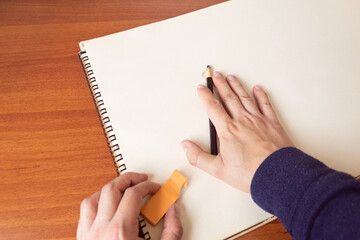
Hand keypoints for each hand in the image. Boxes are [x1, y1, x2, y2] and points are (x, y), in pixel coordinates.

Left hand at [77, 172, 182, 239]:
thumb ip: (173, 231)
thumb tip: (173, 210)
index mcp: (120, 232)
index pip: (133, 194)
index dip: (147, 186)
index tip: (155, 188)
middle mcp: (100, 229)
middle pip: (111, 189)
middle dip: (129, 178)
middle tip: (141, 179)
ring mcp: (88, 235)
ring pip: (93, 198)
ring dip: (109, 188)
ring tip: (122, 188)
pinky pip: (84, 212)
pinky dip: (95, 202)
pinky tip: (106, 205)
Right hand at [181, 72, 293, 191]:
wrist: (277, 175)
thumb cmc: (250, 173)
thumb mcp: (218, 170)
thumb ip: (199, 157)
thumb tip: (186, 147)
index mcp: (228, 130)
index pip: (213, 107)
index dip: (206, 96)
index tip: (201, 88)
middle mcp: (242, 120)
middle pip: (229, 97)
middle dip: (221, 85)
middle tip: (216, 76)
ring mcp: (258, 120)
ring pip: (245, 97)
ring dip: (237, 86)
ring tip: (231, 77)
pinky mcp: (272, 123)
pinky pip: (265, 104)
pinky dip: (260, 95)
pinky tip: (257, 89)